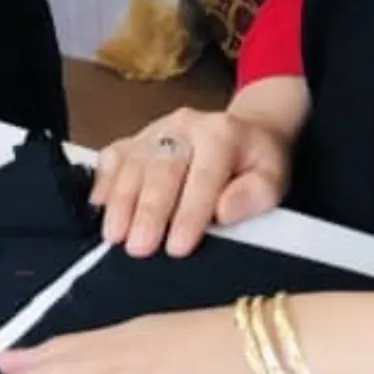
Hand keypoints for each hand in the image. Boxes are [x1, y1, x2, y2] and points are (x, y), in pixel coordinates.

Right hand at [90, 87, 301, 257]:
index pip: (202, 177)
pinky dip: (103, 180)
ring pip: (133, 163)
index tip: (176, 247)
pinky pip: (114, 155)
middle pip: (161, 169)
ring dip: (121, 201)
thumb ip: (255, 195)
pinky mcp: (136, 138)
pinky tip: (99, 206)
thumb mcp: (274, 178)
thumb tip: (224, 211)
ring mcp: (156, 130)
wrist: (244, 130)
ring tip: (113, 235)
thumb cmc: (256, 161)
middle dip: (148, 211)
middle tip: (137, 247)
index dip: (189, 213)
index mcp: (221, 134)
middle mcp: (184, 126)